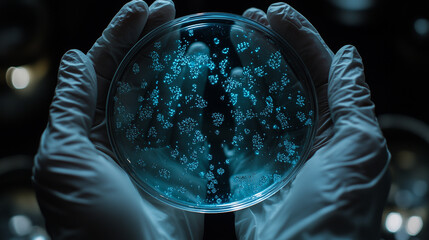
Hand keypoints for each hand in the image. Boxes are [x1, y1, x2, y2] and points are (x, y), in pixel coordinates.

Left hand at [32, 1, 203, 238]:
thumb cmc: (90, 220)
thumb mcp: (65, 158)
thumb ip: (70, 106)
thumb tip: (75, 57)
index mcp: (84, 129)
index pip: (99, 70)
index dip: (117, 36)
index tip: (140, 9)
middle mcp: (116, 132)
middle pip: (132, 74)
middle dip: (147, 40)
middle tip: (168, 9)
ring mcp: (150, 144)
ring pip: (161, 92)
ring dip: (172, 61)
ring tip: (186, 32)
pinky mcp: (179, 159)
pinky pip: (186, 119)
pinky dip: (194, 93)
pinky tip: (202, 70)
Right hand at [234, 3, 390, 238]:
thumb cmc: (337, 212)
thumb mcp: (359, 150)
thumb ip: (353, 100)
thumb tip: (348, 55)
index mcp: (341, 128)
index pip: (322, 70)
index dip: (301, 37)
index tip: (276, 12)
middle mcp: (311, 136)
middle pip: (289, 79)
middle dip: (271, 47)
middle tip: (248, 20)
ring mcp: (280, 151)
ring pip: (263, 100)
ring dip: (250, 70)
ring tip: (234, 41)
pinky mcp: (254, 169)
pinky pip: (242, 131)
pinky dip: (233, 106)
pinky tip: (226, 85)